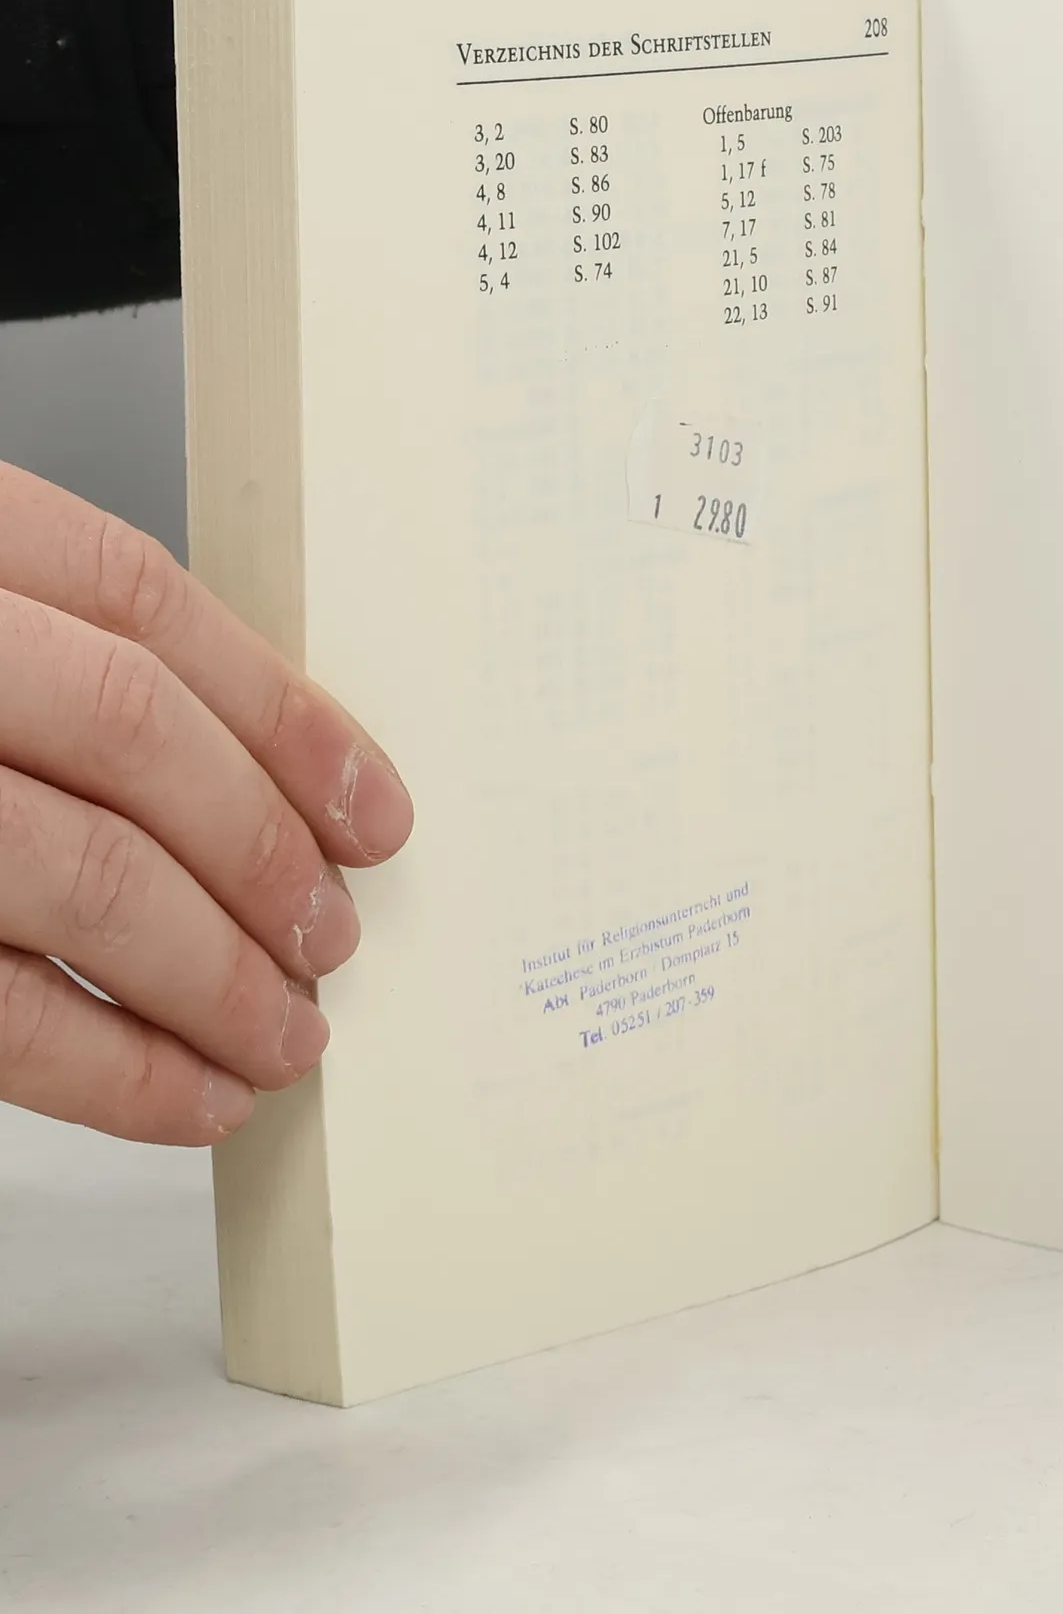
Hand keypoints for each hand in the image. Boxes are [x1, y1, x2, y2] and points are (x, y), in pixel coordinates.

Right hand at [0, 467, 412, 1144]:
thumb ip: (48, 660)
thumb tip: (261, 774)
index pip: (143, 606)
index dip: (283, 715)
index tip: (373, 808)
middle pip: (129, 733)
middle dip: (257, 847)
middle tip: (333, 937)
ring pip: (78, 872)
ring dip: (211, 973)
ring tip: (287, 1037)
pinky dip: (112, 1069)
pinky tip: (189, 1098)